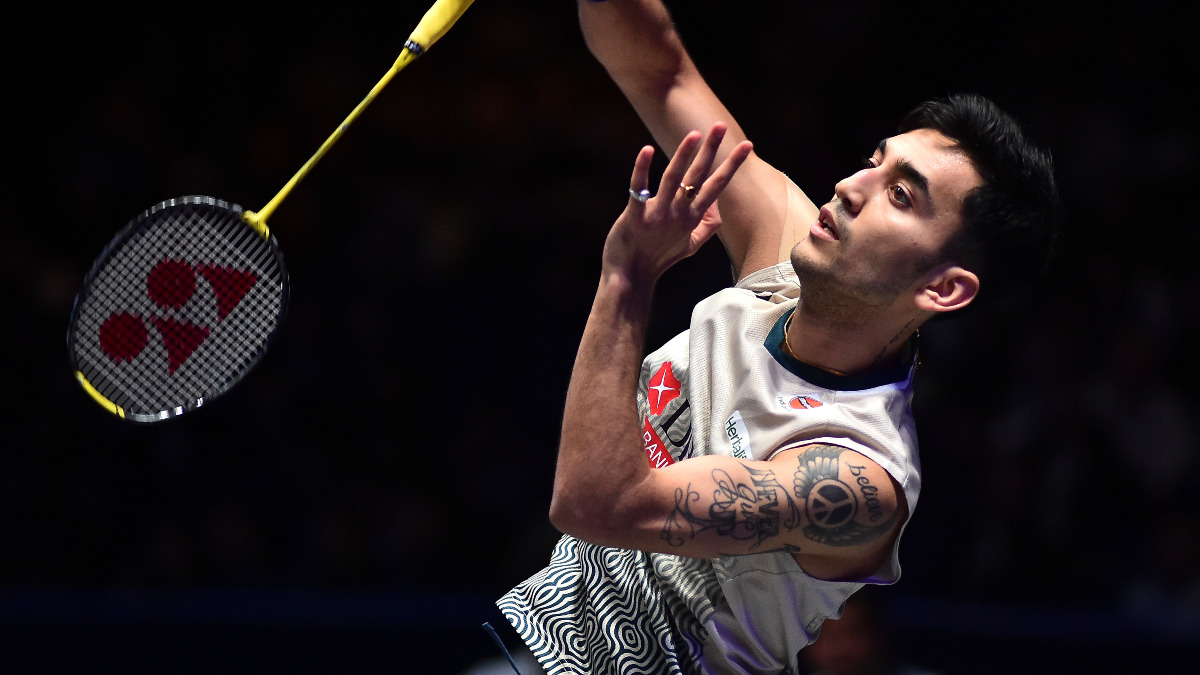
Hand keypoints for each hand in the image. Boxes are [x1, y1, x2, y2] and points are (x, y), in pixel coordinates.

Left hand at [602, 122, 752, 285]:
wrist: (632, 278)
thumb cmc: (659, 258)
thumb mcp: (691, 244)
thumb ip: (708, 225)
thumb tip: (717, 203)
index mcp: (692, 218)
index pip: (716, 186)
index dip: (731, 165)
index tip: (746, 145)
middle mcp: (679, 214)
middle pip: (699, 177)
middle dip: (712, 150)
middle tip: (721, 125)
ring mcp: (658, 216)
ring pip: (674, 179)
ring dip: (684, 155)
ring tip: (695, 134)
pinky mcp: (635, 218)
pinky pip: (638, 190)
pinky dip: (642, 170)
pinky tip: (647, 150)